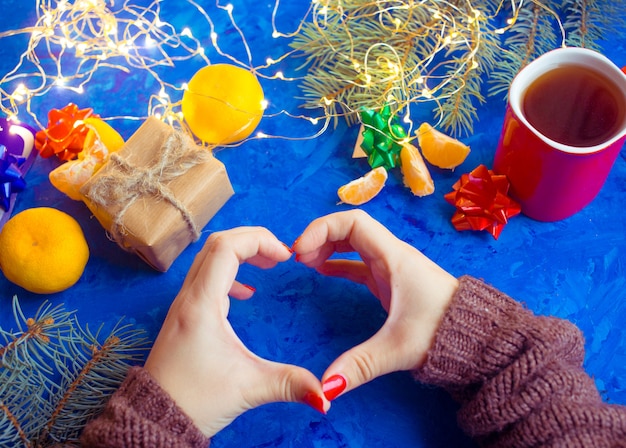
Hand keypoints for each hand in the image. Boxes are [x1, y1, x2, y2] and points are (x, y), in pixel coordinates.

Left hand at [144, 227, 328, 437]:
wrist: (155, 416)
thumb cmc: (194, 399)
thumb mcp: (249, 388)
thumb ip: (289, 384)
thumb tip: (326, 394)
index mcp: (202, 304)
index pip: (226, 247)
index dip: (259, 241)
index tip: (285, 257)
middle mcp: (189, 296)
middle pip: (218, 243)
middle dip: (253, 240)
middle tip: (280, 255)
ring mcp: (184, 302)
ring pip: (209, 256)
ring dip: (240, 252)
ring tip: (269, 265)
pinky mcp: (185, 313)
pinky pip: (206, 275)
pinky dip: (229, 271)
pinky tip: (246, 292)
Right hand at [292, 210, 457, 399]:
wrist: (478, 337)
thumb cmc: (444, 333)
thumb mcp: (398, 348)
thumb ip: (359, 365)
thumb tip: (324, 389)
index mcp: (394, 257)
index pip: (353, 222)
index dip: (322, 229)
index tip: (301, 252)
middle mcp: (392, 255)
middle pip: (350, 228)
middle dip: (321, 236)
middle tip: (297, 258)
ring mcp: (392, 267)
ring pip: (354, 243)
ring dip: (328, 246)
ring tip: (304, 262)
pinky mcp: (392, 281)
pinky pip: (359, 262)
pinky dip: (339, 262)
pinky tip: (322, 271)